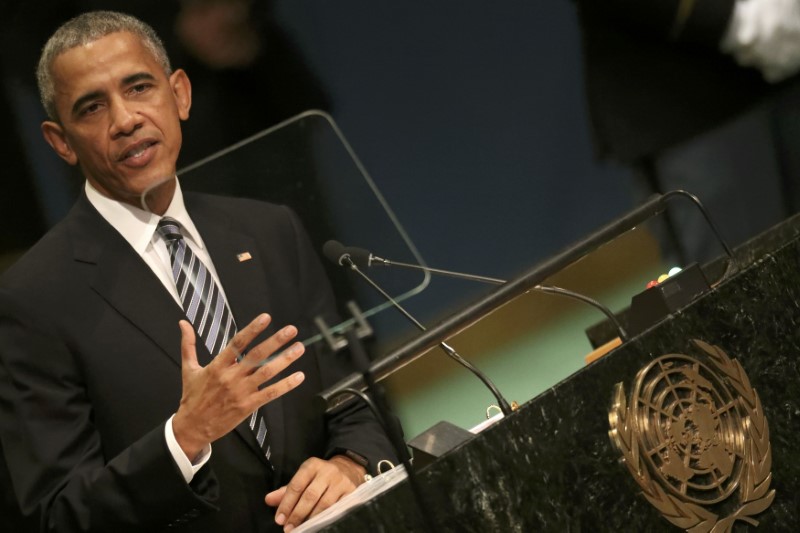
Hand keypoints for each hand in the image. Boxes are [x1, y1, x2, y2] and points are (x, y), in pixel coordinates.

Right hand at [172, 313, 304, 459]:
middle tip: (291, 330)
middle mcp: (231, 377)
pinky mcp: (248, 406)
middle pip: (257, 356)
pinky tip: (299, 376)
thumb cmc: (192, 397)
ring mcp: (241, 392)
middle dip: (276, 341)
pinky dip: (286, 385)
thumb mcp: (188, 369)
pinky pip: (270, 394)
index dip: (252, 330)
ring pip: (267, 373)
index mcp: (217, 366)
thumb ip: (188, 345)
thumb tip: (182, 323)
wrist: (192, 428)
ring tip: (299, 348)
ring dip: (285, 360)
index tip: (266, 318)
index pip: (237, 343)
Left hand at [265, 455, 365, 530]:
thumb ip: (287, 490)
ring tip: (302, 529)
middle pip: (310, 495)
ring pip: (324, 504)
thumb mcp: (304, 478)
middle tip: (288, 528)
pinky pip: (338, 508)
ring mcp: (341, 482)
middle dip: (297, 514)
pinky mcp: (352, 492)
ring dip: (311, 519)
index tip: (279, 519)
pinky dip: (328, 519)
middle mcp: (327, 471)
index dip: (286, 503)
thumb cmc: (320, 476)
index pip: (296, 485)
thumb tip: (269, 500)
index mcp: (312, 466)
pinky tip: (319, 526)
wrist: (349, 468)